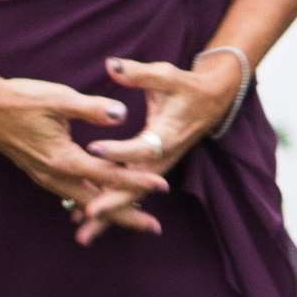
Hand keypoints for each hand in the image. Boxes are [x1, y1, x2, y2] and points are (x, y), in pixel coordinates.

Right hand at [0, 66, 170, 244]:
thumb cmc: (21, 99)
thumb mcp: (58, 98)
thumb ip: (91, 108)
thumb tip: (121, 114)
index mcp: (62, 159)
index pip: (108, 176)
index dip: (137, 182)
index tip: (163, 187)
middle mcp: (54, 175)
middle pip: (97, 203)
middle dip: (126, 216)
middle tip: (154, 228)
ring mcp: (46, 177)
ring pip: (83, 201)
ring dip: (108, 211)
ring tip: (134, 217)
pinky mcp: (42, 172)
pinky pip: (70, 194)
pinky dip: (89, 202)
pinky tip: (99, 204)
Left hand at [91, 54, 240, 205]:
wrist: (213, 101)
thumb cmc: (186, 87)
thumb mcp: (167, 75)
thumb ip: (139, 72)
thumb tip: (112, 65)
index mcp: (167, 135)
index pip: (141, 147)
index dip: (119, 150)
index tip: (93, 150)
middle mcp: (163, 158)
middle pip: (137, 185)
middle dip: (113, 201)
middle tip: (89, 214)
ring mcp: (158, 168)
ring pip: (132, 195)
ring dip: (110, 213)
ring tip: (82, 231)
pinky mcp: (151, 171)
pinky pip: (131, 192)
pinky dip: (112, 205)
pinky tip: (86, 217)